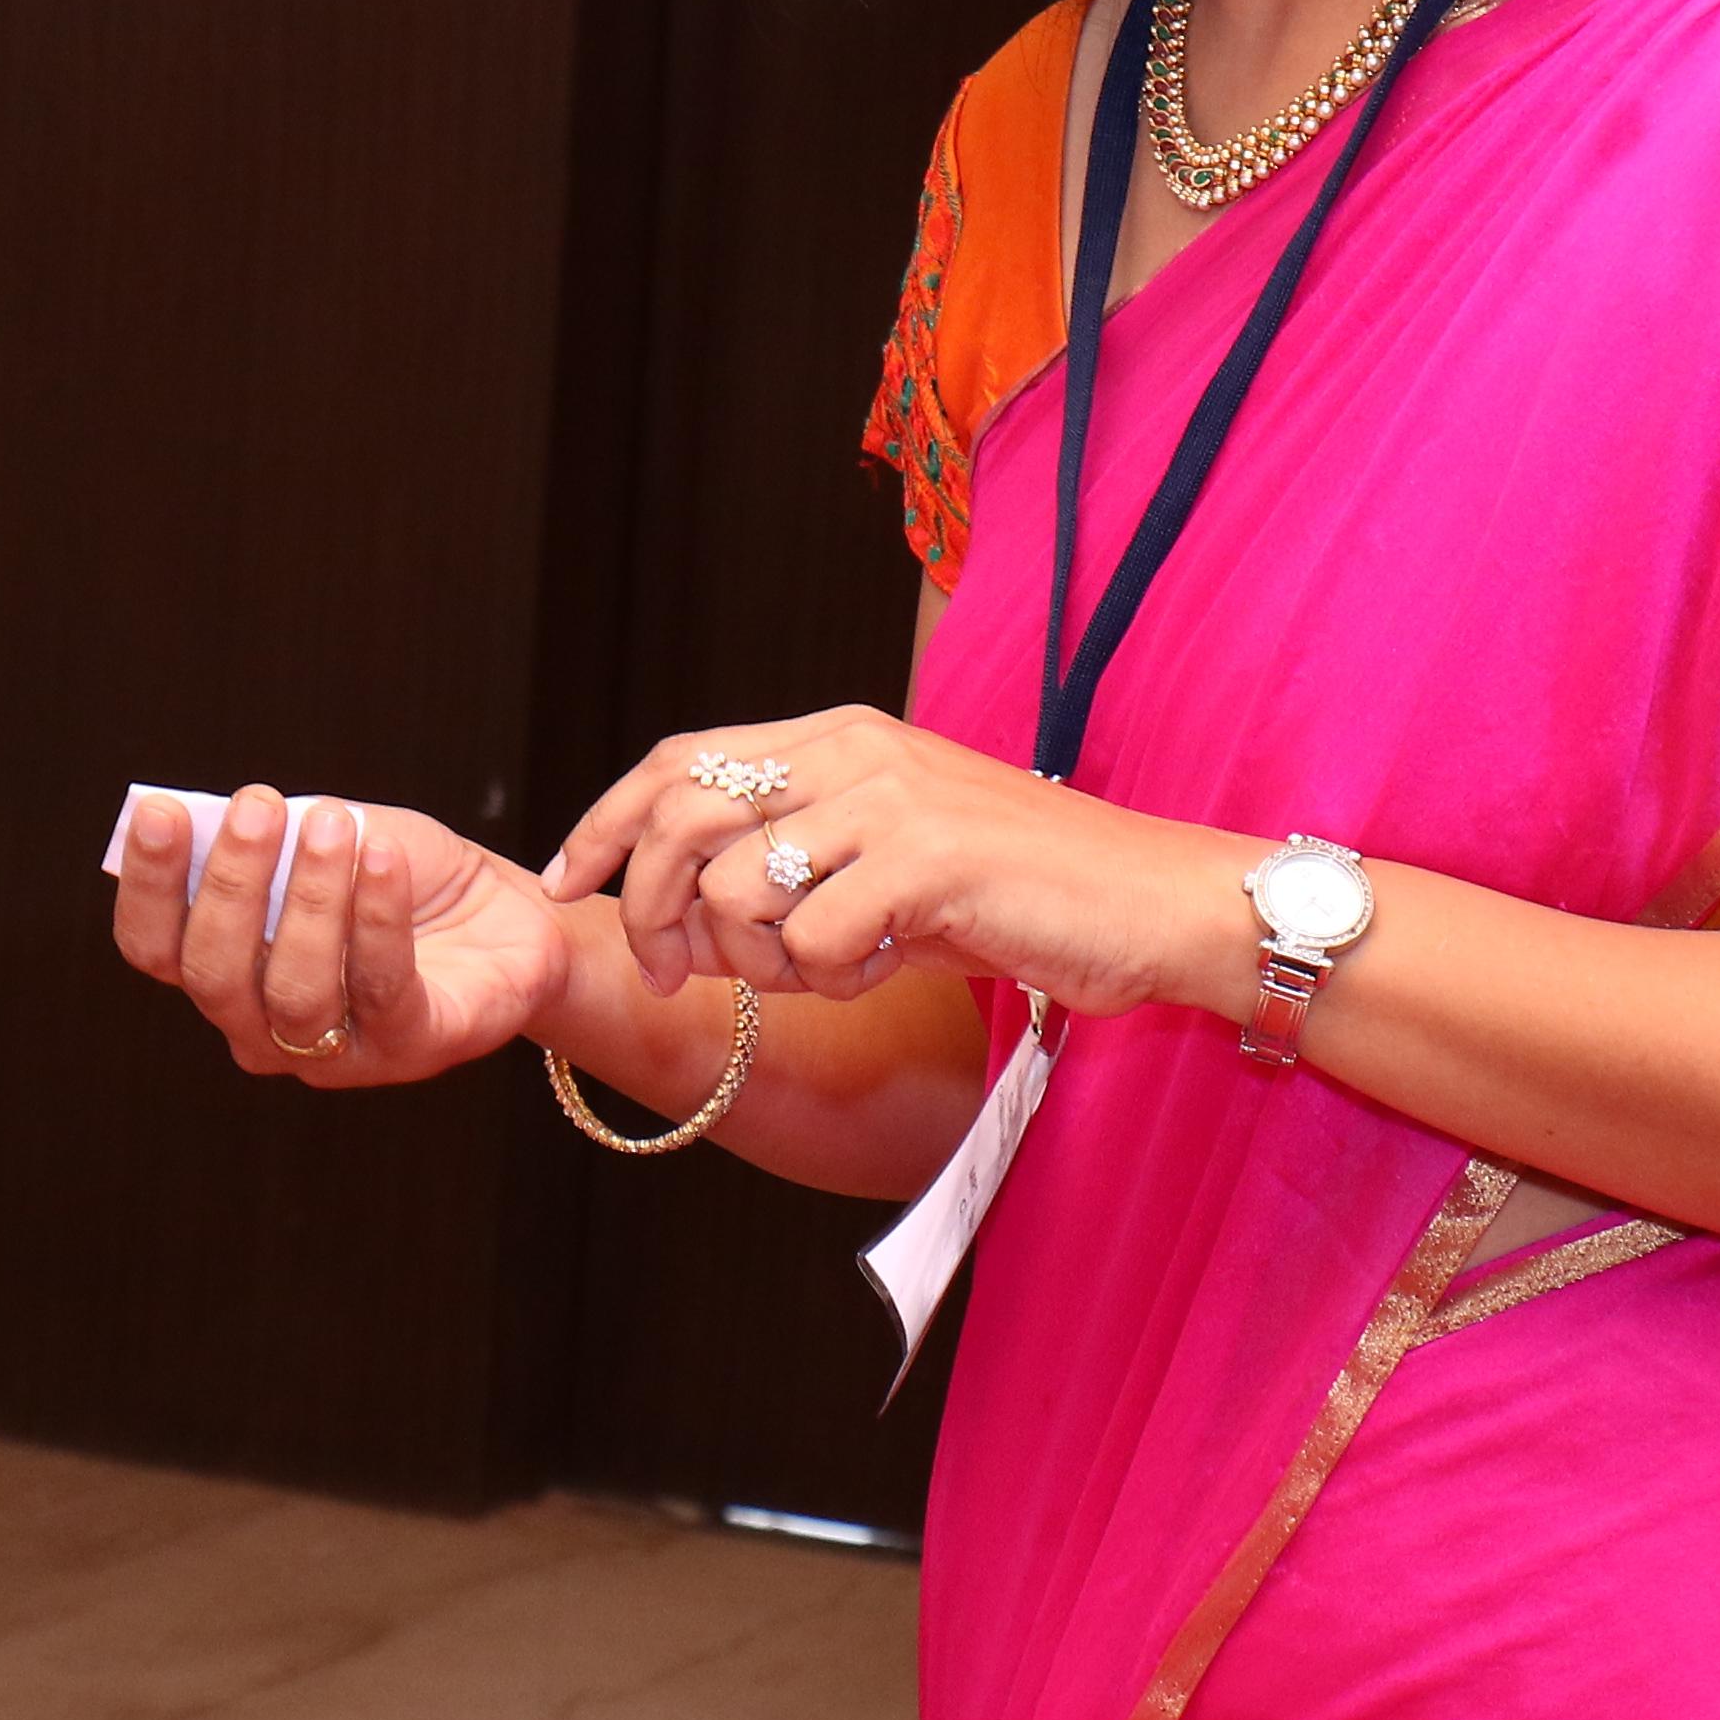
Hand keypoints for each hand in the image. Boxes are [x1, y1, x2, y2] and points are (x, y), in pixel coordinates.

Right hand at [109, 788, 567, 1084]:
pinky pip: (383, 986)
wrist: (505, 917)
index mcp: (229, 976)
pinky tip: (382, 856)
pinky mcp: (414, 1046)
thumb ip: (274, 835)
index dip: (148, 887)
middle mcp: (266, 1031)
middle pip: (215, 976)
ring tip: (331, 826)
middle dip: (230, 884)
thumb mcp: (328, 839)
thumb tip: (225, 817)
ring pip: (294, 991)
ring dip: (310, 900)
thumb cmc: (399, 878)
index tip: (159, 812)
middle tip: (257, 807)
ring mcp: (338, 1053)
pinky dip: (378, 915)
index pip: (157, 950)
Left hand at [544, 706, 1243, 1020]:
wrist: (1156, 903)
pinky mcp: (928, 862)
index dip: (604, 824)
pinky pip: (816, 943)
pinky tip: (890, 970)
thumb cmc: (1023, 894)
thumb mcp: (893, 855)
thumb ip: (800, 856)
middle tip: (681, 977)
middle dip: (655, 914)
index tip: (563, 883)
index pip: (676, 761)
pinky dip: (835, 982)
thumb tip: (687, 907)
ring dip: (764, 962)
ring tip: (834, 968)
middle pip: (681, 824)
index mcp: (836, 737)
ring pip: (737, 893)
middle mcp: (852, 752)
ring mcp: (891, 802)